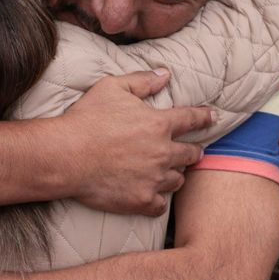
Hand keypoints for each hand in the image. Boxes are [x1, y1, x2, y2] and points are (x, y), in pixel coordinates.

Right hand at [60, 70, 212, 216]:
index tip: (213, 117)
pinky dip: (158, 200)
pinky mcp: (142, 200)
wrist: (66, 156)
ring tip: (170, 173)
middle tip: (194, 152)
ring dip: (175, 174)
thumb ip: (142, 81)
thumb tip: (165, 74)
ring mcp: (154, 179)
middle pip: (191, 154)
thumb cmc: (86, 119)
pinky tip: (153, 196)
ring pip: (178, 179)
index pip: (192, 119)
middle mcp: (162, 152)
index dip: (205, 117)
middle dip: (194, 151)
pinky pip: (161, 205)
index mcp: (158, 124)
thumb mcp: (113, 88)